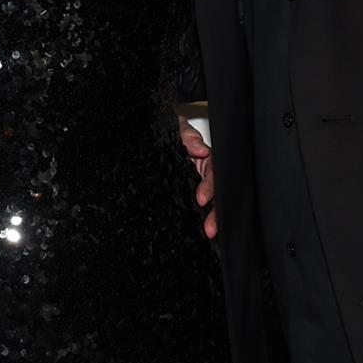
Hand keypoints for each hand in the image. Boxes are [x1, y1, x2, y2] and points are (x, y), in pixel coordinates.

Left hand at [178, 118, 216, 239]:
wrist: (144, 143)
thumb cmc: (166, 132)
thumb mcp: (174, 129)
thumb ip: (186, 135)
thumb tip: (201, 148)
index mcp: (204, 157)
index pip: (214, 170)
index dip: (211, 185)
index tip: (201, 198)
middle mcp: (203, 173)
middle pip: (217, 192)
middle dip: (217, 211)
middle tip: (211, 227)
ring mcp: (196, 186)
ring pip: (212, 203)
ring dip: (214, 218)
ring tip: (210, 233)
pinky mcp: (186, 197)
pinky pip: (200, 209)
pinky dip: (202, 220)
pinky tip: (203, 232)